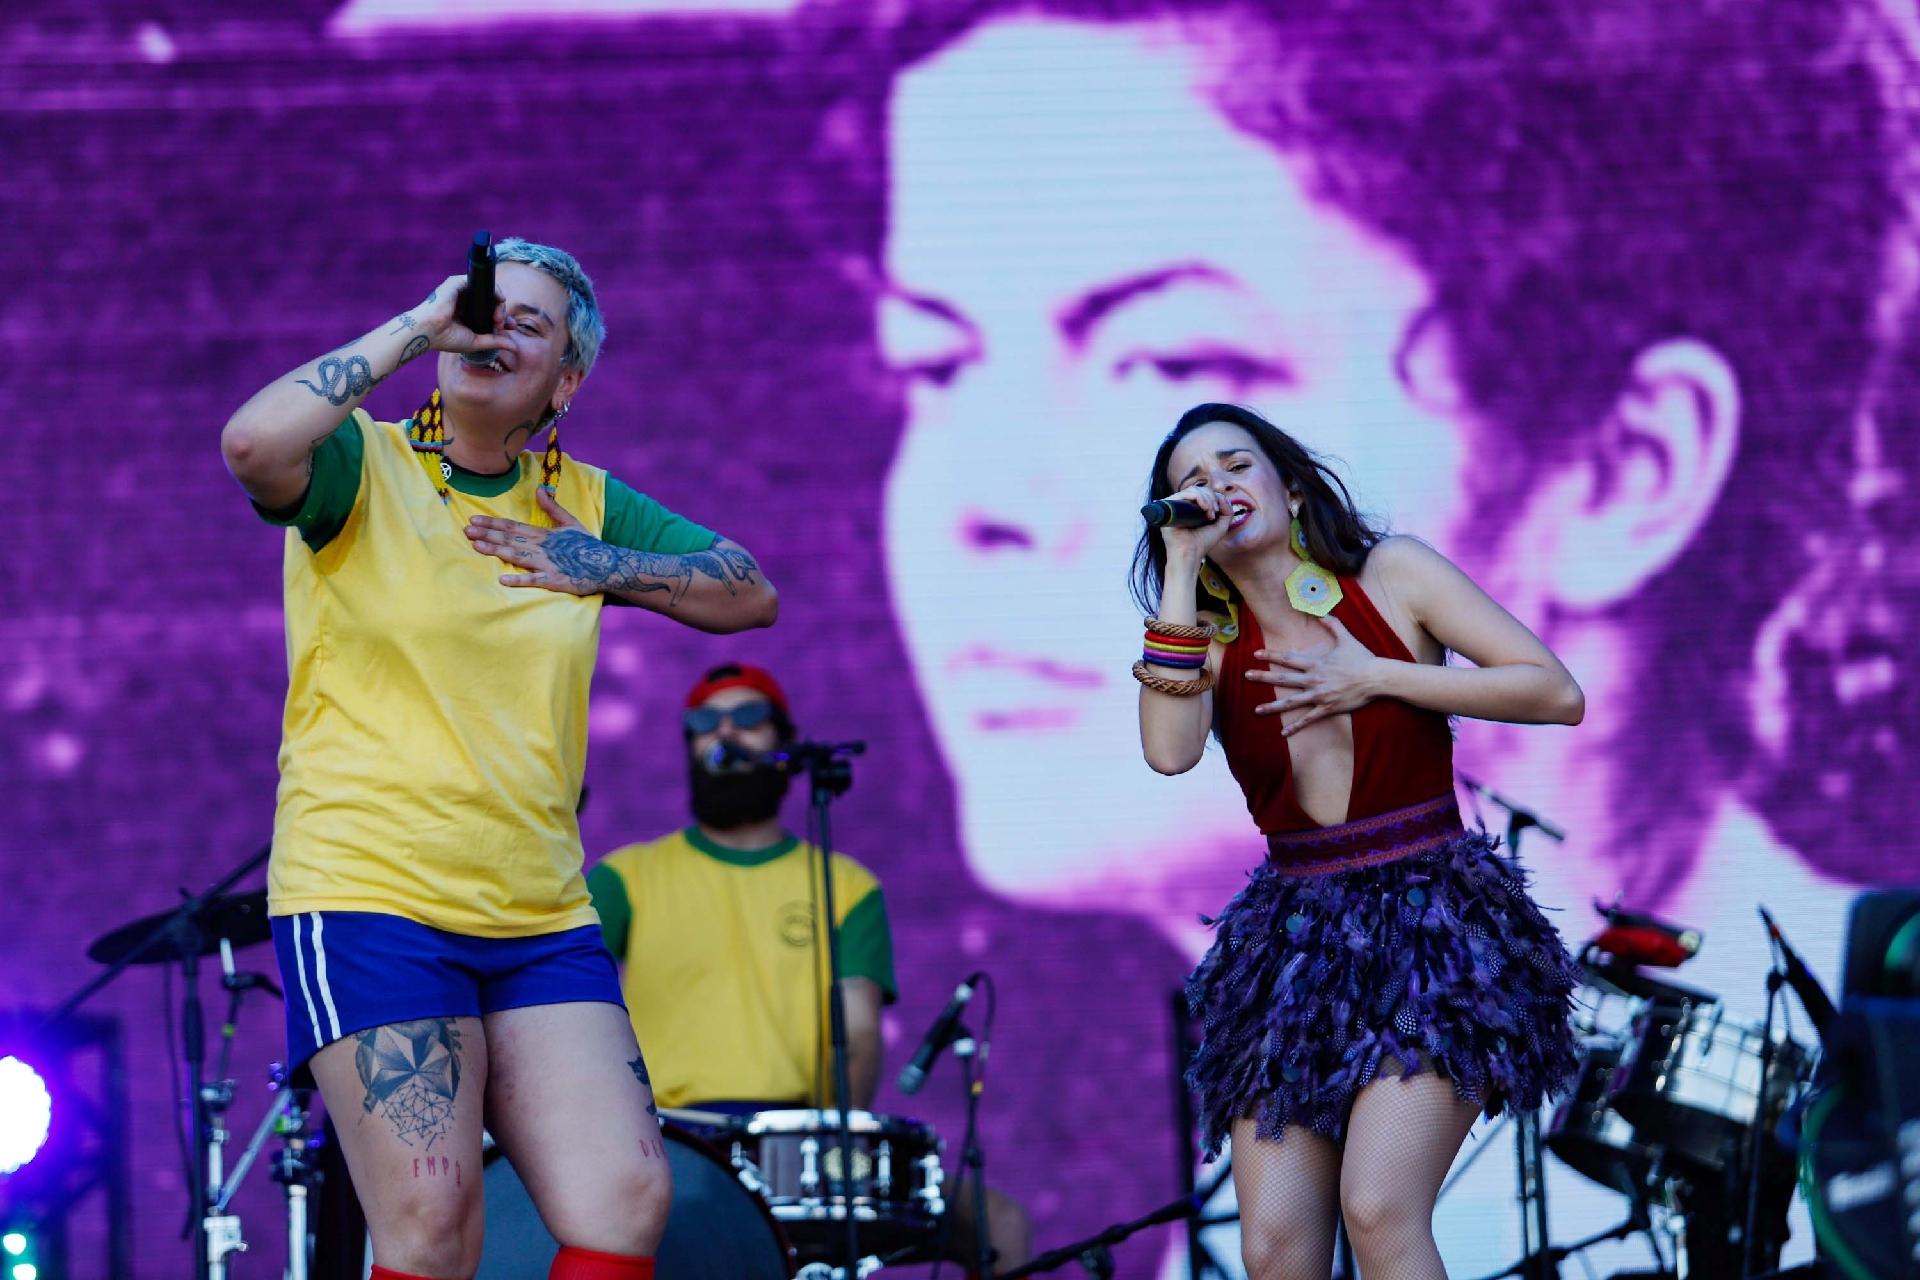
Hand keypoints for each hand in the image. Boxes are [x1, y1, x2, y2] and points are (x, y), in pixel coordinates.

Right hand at [405, 273, 511, 356]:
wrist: (428, 331)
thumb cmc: (447, 338)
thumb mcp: (476, 342)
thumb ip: (494, 342)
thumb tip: (514, 346)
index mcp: (469, 315)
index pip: (491, 312)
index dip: (504, 318)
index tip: (510, 327)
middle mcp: (467, 302)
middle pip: (492, 302)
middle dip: (502, 313)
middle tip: (500, 324)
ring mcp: (462, 292)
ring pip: (488, 292)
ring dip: (499, 303)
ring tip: (498, 318)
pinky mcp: (457, 283)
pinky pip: (480, 282)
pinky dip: (494, 290)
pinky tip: (499, 299)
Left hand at [464, 489, 603, 593]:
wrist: (608, 564)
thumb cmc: (588, 545)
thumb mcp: (571, 522)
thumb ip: (552, 507)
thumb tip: (539, 490)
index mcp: (544, 534)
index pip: (513, 526)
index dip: (493, 523)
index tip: (474, 520)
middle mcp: (543, 547)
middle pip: (510, 539)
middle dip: (487, 534)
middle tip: (465, 531)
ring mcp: (548, 563)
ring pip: (517, 555)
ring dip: (496, 550)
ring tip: (476, 546)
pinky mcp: (555, 580)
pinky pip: (535, 579)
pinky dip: (520, 578)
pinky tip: (503, 578)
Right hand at [1155, 485, 1234, 559]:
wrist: (1190, 553)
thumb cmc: (1203, 542)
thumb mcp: (1221, 526)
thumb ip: (1228, 511)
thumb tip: (1222, 496)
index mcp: (1192, 508)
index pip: (1203, 492)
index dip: (1214, 498)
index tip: (1218, 511)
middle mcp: (1183, 505)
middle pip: (1199, 489)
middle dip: (1211, 498)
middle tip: (1214, 512)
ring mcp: (1175, 505)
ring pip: (1193, 490)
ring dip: (1206, 498)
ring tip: (1210, 512)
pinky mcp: (1169, 506)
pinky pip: (1184, 494)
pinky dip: (1198, 497)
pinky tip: (1204, 508)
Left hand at [1247, 615, 1382, 734]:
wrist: (1376, 678)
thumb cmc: (1362, 658)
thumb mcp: (1347, 638)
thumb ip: (1333, 624)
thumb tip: (1322, 612)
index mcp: (1316, 663)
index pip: (1288, 659)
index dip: (1271, 656)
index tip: (1256, 654)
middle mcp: (1314, 679)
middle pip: (1283, 679)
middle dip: (1263, 677)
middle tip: (1246, 676)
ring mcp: (1319, 695)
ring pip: (1291, 702)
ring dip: (1273, 706)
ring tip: (1257, 710)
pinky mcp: (1328, 708)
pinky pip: (1308, 719)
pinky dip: (1296, 726)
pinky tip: (1283, 733)